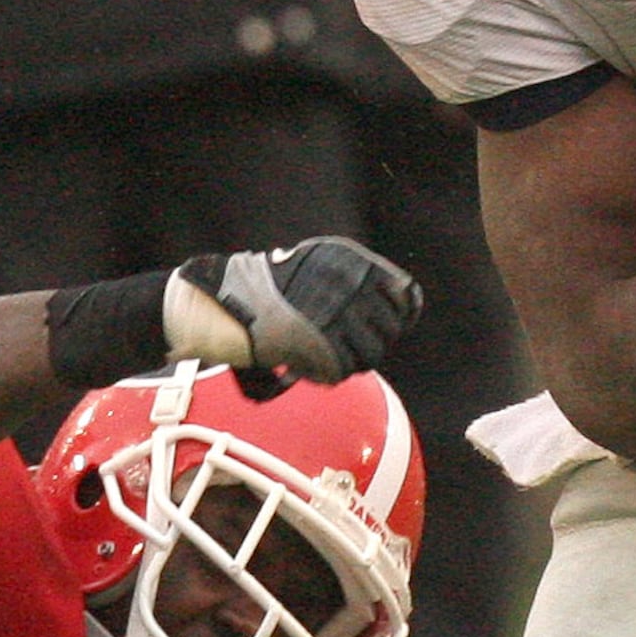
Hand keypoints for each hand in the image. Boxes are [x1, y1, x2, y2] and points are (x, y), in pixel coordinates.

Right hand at [163, 237, 423, 396]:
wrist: (227, 305)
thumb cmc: (272, 287)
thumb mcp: (320, 265)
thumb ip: (360, 282)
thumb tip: (408, 303)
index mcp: (354, 263)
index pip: (406, 295)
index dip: (401, 314)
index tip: (390, 325)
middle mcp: (352, 287)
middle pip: (391, 331)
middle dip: (371, 342)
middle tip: (345, 346)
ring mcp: (339, 317)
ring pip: (371, 355)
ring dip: (351, 361)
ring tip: (325, 357)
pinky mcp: (325, 347)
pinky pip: (343, 371)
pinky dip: (326, 373)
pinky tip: (303, 366)